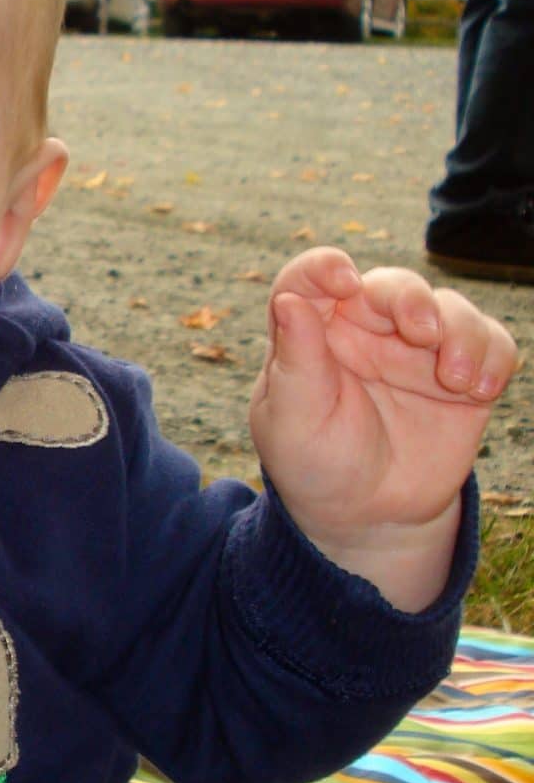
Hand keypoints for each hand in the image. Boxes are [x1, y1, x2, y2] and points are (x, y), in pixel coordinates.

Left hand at [249, 247, 516, 608]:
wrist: (369, 515)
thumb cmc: (317, 463)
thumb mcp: (293, 421)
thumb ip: (295, 361)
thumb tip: (289, 300)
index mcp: (313, 333)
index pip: (309, 280)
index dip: (324, 268)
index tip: (344, 281)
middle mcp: (366, 329)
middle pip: (391, 286)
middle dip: (411, 299)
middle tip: (423, 332)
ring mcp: (418, 348)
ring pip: (448, 308)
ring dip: (461, 332)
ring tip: (457, 380)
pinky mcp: (462, 372)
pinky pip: (490, 342)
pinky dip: (493, 355)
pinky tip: (481, 390)